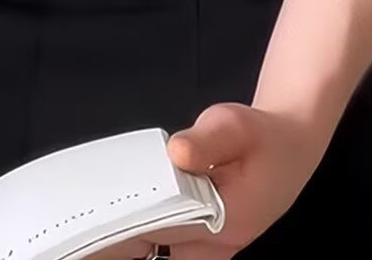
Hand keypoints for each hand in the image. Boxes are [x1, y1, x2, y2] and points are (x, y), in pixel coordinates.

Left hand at [92, 102, 329, 259]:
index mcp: (229, 221)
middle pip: (157, 246)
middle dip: (119, 237)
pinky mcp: (206, 243)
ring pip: (159, 251)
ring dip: (129, 239)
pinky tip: (115, 227)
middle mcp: (219, 245)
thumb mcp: (236, 124)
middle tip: (81, 230)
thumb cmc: (262, 135)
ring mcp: (213, 249)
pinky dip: (143, 236)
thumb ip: (207, 140)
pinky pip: (166, 246)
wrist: (291, 148)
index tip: (95, 221)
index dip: (127, 224)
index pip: (165, 227)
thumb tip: (177, 153)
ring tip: (90, 230)